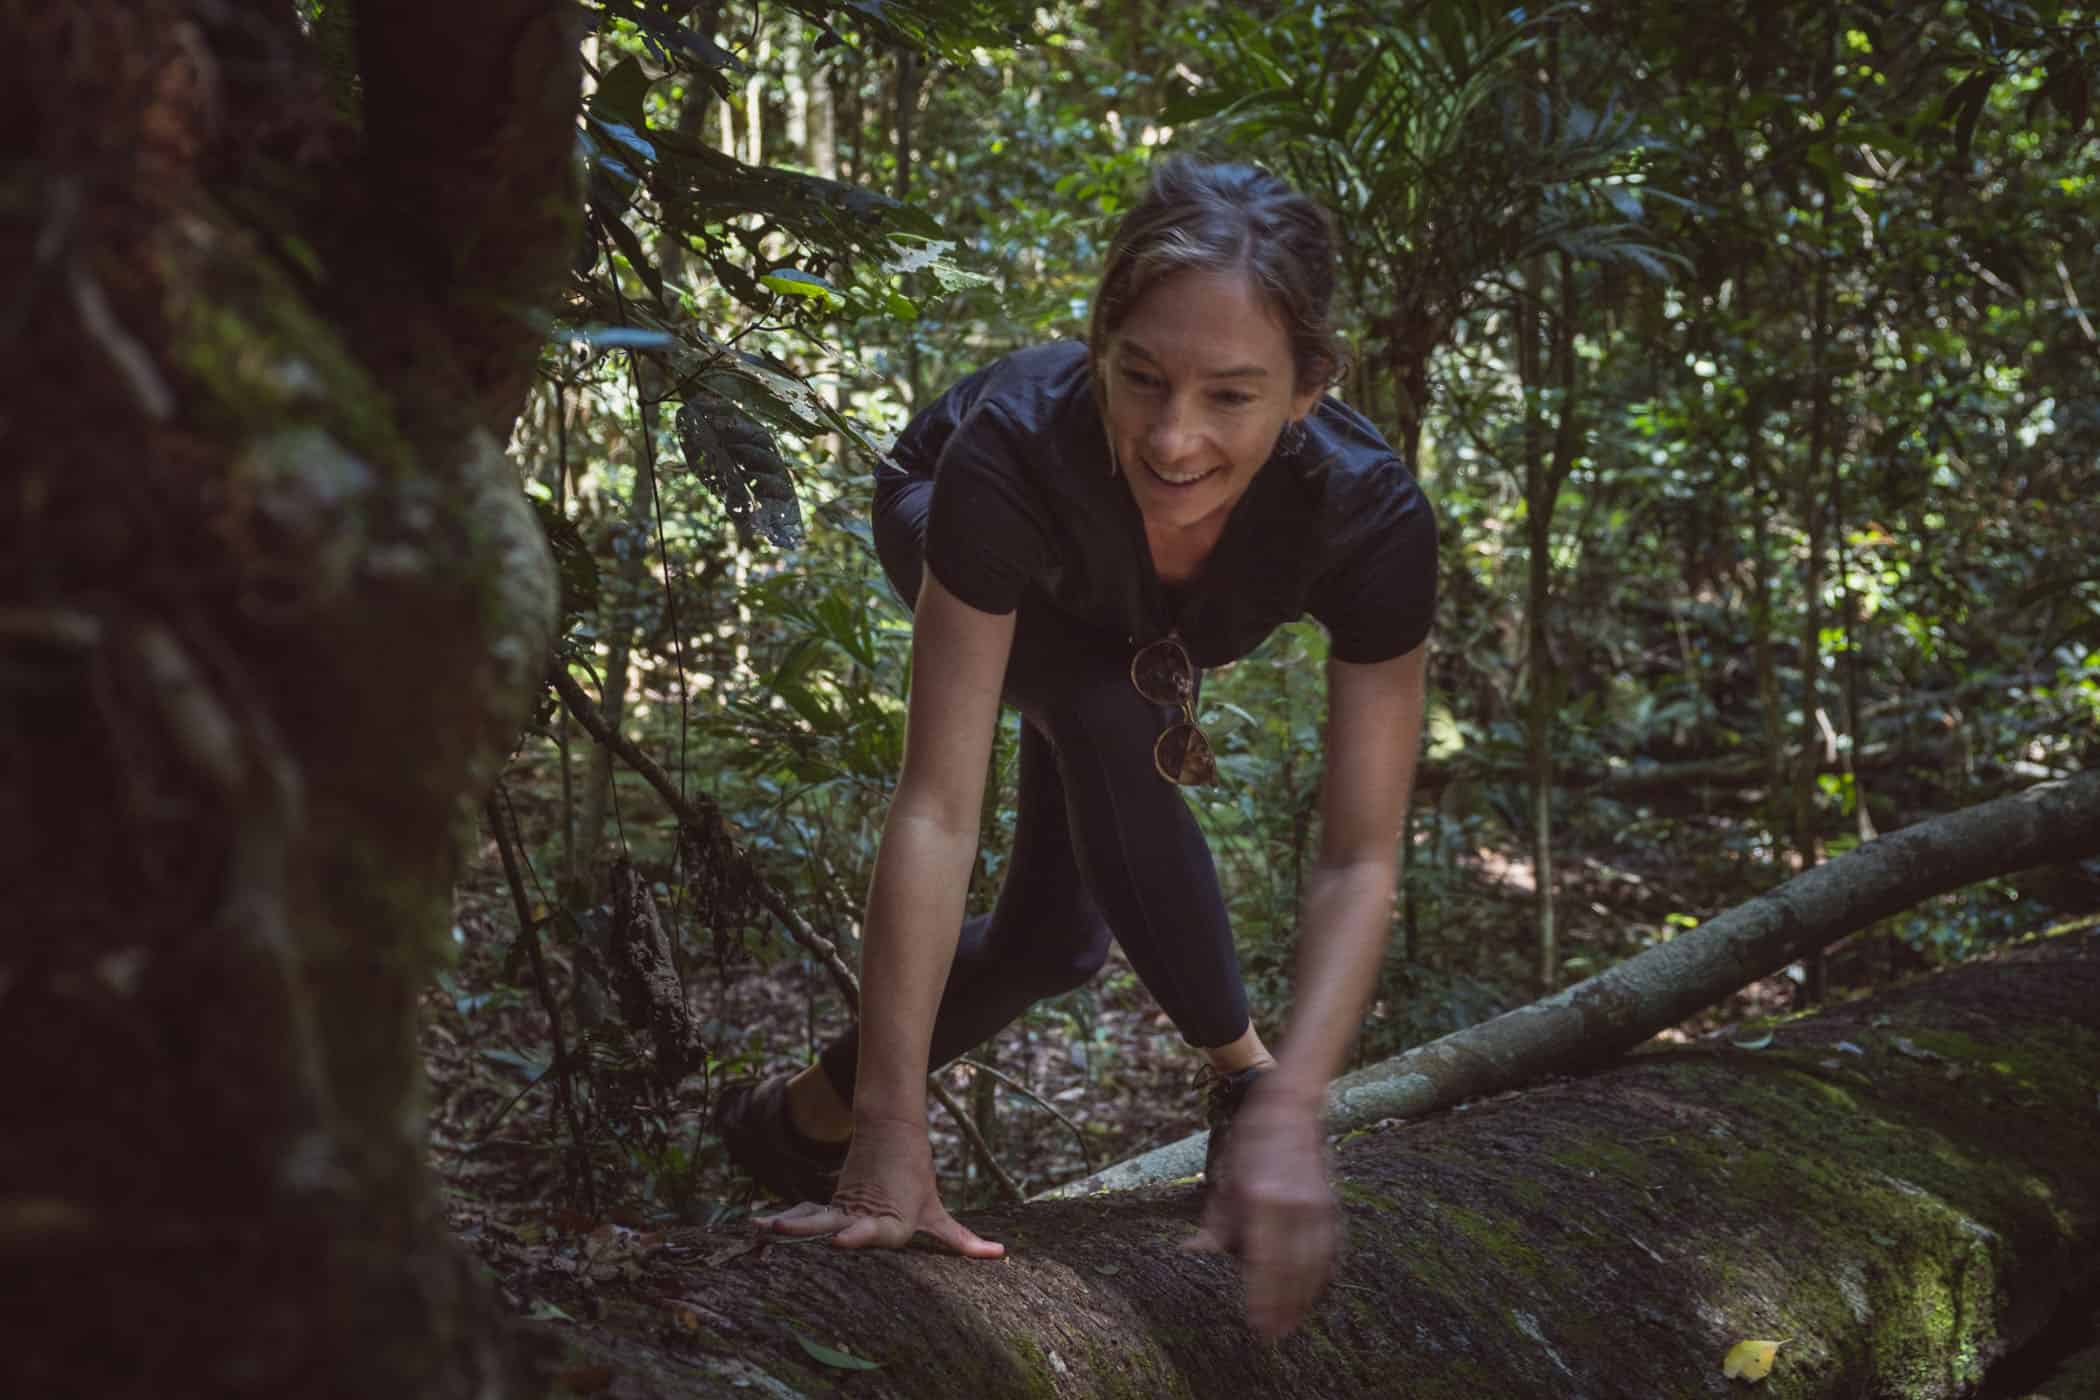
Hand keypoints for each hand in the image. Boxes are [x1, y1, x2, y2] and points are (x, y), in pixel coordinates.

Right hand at [755, 1115, 1004, 1258]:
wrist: (891, 1132)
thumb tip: (1001, 1255)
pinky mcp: (828, 1204)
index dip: (860, 1235)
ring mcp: (841, 1207)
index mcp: (890, 1219)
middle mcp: (861, 1214)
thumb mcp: (937, 1211)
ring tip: (760, 1230)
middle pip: (832, 1225)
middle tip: (781, 1235)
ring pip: (812, 1218)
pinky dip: (782, 1222)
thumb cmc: (916, 1180)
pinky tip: (756, 1229)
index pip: (875, 1231)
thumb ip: (962, 1240)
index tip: (844, 1238)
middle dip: (807, 1233)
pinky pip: (802, 1215)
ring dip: (788, 1226)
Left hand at [1185, 1081, 1336, 1339]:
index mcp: (1264, 1198)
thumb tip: (1196, 1255)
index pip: (1264, 1261)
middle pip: (1292, 1270)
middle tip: (1272, 1336)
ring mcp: (1319, 1207)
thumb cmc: (1250, 1143)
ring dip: (1304, 1299)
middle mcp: (1296, 1206)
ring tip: (1290, 1324)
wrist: (1291, 1107)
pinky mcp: (1333, 1206)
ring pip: (1315, 1265)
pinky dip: (1322, 1277)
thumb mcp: (1224, 1180)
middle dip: (1283, 1307)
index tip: (1255, 1325)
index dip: (1262, 1297)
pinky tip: (1313, 1295)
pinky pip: (1331, 1251)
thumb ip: (1216, 1224)